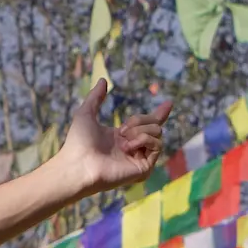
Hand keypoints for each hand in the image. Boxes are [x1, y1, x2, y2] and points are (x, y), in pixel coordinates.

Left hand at [59, 79, 170, 196]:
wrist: (78, 164)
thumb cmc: (78, 142)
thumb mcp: (86, 113)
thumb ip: (95, 97)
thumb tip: (103, 80)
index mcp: (123, 137)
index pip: (147, 124)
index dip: (159, 113)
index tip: (169, 103)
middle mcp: (133, 147)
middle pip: (155, 125)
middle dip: (139, 120)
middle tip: (122, 129)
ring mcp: (139, 158)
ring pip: (158, 133)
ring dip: (140, 130)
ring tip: (123, 139)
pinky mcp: (144, 168)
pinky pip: (157, 145)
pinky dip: (144, 140)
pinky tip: (128, 147)